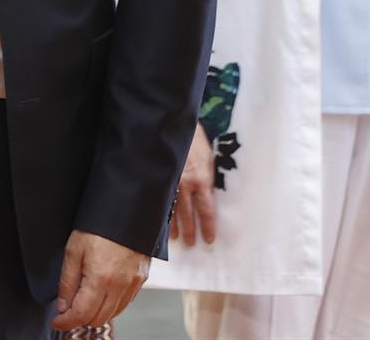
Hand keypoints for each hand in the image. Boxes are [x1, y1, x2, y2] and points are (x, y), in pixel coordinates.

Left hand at [51, 230, 148, 330]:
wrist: (128, 207)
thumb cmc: (101, 224)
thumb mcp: (74, 250)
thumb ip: (67, 282)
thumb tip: (63, 305)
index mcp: (101, 279)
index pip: (81, 315)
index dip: (65, 322)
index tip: (58, 321)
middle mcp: (120, 285)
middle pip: (97, 319)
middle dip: (79, 319)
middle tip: (68, 309)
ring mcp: (134, 283)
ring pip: (113, 314)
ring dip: (96, 313)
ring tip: (84, 300)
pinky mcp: (141, 278)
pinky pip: (125, 303)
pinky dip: (112, 306)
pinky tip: (102, 294)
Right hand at [170, 124, 217, 246]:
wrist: (173, 125)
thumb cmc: (195, 139)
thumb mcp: (209, 157)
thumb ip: (208, 177)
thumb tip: (210, 194)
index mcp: (202, 179)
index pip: (206, 209)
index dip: (208, 226)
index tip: (210, 239)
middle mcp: (186, 185)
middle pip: (188, 215)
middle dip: (191, 231)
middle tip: (192, 245)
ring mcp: (170, 184)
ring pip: (172, 212)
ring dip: (175, 227)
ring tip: (177, 240)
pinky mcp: (159, 180)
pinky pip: (161, 202)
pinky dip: (162, 215)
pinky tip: (161, 223)